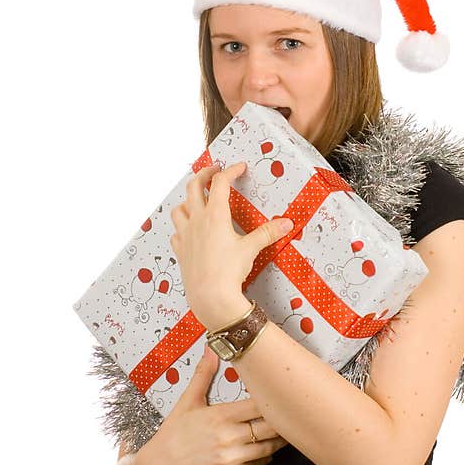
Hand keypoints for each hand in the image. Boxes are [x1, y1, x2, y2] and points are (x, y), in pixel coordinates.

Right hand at [137, 343, 289, 464]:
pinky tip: (267, 450)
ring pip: (267, 448)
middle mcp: (228, 437)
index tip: (282, 395)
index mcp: (220, 415)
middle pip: (269, 427)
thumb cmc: (174, 432)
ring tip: (285, 432)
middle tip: (292, 414)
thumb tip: (211, 349)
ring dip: (278, 441)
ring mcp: (230, 458)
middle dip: (282, 422)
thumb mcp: (188, 400)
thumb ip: (203, 374)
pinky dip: (265, 458)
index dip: (272, 400)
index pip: (259, 405)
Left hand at [168, 160, 293, 330]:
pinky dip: (181, 226)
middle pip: (193, 187)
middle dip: (204, 174)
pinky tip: (188, 230)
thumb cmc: (229, 271)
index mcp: (215, 215)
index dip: (230, 171)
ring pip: (179, 208)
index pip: (220, 183)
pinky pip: (176, 232)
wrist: (210, 297)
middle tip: (213, 171)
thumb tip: (287, 223)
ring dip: (187, 200)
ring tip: (197, 199)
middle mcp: (196, 221)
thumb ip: (267, 233)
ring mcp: (185, 235)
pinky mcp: (180, 251)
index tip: (238, 167)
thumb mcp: (251, 249)